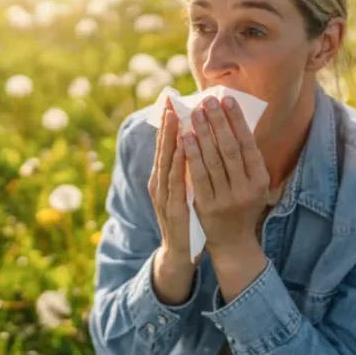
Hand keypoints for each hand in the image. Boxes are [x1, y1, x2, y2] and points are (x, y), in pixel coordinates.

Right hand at [147, 98, 193, 268]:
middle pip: (162, 149)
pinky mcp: (172, 209)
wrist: (180, 254)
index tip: (170, 100)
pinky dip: (178, 164)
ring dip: (171, 138)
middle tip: (169, 99)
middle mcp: (159, 183)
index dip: (167, 122)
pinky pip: (176, 182)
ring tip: (175, 116)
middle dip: (167, 123)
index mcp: (162, 178)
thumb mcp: (185, 189)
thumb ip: (187, 169)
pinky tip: (183, 149)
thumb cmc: (187, 219)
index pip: (165, 145)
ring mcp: (163, 196)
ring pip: (166, 162)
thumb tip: (196, 142)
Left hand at [183, 95, 269, 261]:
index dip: (237, 121)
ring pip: (213, 160)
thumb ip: (245, 158)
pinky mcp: (208, 207)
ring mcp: (227, 199)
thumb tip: (233, 121)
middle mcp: (247, 189)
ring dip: (203, 134)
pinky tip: (186, 138)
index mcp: (261, 180)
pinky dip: (192, 155)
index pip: (248, 144)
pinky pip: (199, 176)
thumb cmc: (242, 204)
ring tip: (195, 114)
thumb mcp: (253, 184)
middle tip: (207, 100)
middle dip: (218, 122)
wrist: (233, 242)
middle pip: (230, 149)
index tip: (226, 100)